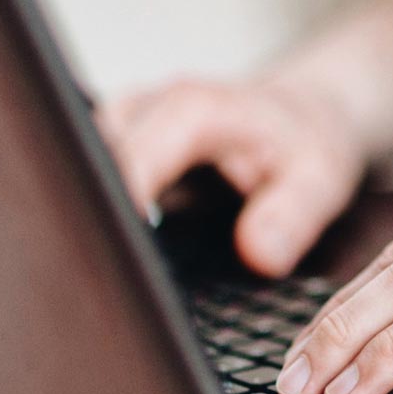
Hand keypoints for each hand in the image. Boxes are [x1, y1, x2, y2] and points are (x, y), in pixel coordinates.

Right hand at [99, 78, 365, 276]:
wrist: (301, 112)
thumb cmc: (306, 143)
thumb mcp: (320, 178)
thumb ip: (293, 214)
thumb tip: (258, 254)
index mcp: (192, 110)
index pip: (131, 157)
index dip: (118, 208)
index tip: (117, 264)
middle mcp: (144, 109)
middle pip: (84, 160)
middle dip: (82, 218)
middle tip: (91, 285)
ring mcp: (121, 126)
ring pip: (72, 166)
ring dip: (77, 216)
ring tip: (86, 278)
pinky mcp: (113, 148)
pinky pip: (83, 176)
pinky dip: (86, 213)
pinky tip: (95, 261)